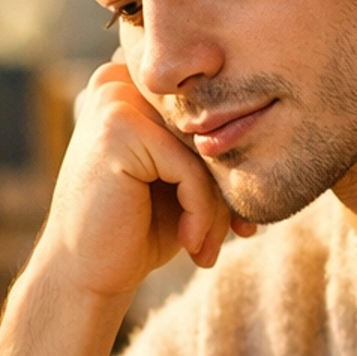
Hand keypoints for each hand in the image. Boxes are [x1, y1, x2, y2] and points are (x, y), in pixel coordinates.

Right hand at [36, 61, 255, 305]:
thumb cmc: (137, 228)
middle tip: (239, 232)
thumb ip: (211, 146)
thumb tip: (272, 124)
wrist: (84, 275)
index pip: (210, 113)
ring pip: (204, 150)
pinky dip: (201, 213)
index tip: (241, 216)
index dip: (230, 162)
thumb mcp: (182, 180)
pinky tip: (192, 245)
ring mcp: (115, 100)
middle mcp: (119, 80)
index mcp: (132, 83)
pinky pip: (191, 169)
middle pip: (208, 129)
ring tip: (208, 246)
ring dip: (217, 207)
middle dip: (228, 187)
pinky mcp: (119, 128)